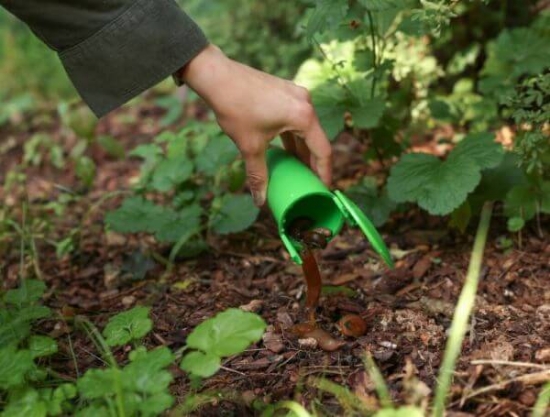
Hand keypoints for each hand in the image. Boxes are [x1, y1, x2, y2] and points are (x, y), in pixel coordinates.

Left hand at [179, 44, 331, 205]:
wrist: (217, 76)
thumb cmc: (235, 108)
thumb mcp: (250, 146)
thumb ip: (258, 175)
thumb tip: (260, 200)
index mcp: (303, 116)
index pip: (323, 151)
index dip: (324, 173)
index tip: (324, 189)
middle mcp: (305, 102)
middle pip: (315, 139)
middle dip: (312, 163)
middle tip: (310, 183)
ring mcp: (296, 94)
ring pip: (304, 129)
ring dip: (301, 150)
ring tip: (298, 170)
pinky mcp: (285, 91)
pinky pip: (295, 119)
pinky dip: (292, 136)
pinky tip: (286, 150)